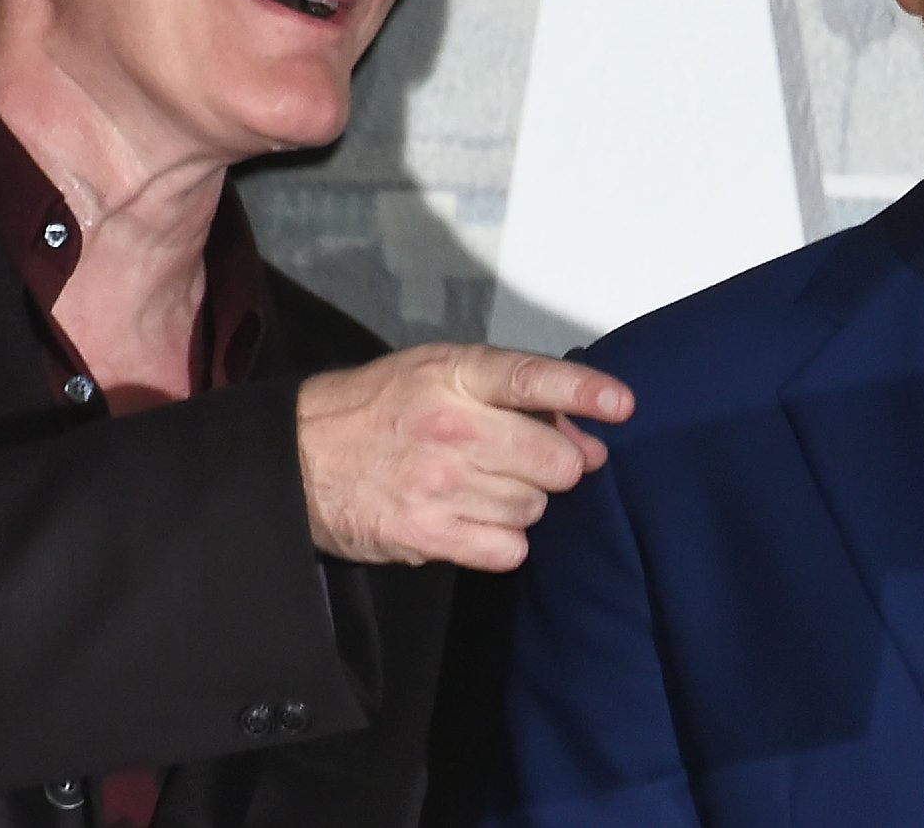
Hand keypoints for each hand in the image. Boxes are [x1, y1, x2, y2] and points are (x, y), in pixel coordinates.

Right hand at [294, 343, 632, 569]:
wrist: (299, 459)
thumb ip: (515, 397)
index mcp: (455, 375)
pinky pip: (508, 548)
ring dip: (523, 501)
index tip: (624, 406)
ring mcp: (440, 484)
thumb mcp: (440, 375)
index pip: (534, 379)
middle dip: (556, 465)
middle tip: (528, 461)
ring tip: (483, 485)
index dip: (586, 392)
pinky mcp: (428, 535)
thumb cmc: (382, 406)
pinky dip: (503, 540)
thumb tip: (591, 441)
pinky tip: (474, 519)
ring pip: (534, 507)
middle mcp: (452, 427)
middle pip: (555, 461)